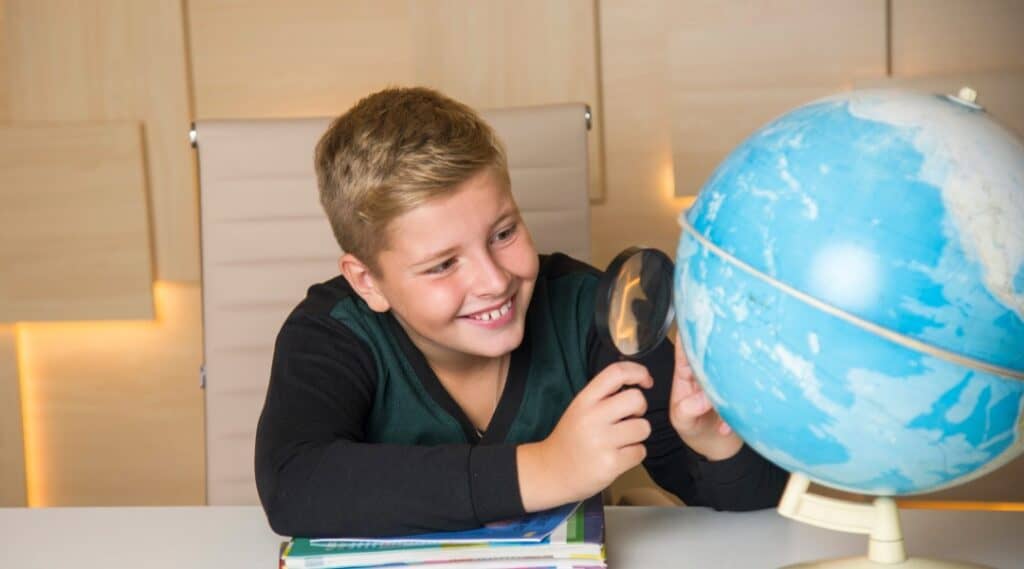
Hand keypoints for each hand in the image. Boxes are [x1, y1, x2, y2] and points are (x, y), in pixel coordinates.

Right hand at [517, 362, 652, 510]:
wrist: (551, 472)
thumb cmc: (570, 439)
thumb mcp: (579, 409)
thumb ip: (603, 396)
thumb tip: (637, 384)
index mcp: (584, 400)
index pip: (616, 373)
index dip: (638, 372)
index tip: (646, 380)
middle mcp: (592, 418)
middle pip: (637, 399)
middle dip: (640, 409)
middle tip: (630, 417)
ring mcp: (601, 441)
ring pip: (643, 427)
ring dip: (638, 435)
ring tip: (621, 440)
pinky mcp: (610, 464)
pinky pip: (640, 451)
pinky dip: (634, 454)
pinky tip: (618, 456)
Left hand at [669, 340, 742, 460]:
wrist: (716, 446)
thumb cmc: (694, 428)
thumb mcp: (682, 421)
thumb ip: (687, 409)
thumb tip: (703, 399)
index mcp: (685, 374)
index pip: (684, 350)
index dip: (688, 335)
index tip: (696, 322)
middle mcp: (704, 373)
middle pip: (710, 354)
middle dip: (717, 352)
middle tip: (724, 352)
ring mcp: (723, 381)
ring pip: (729, 370)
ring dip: (730, 387)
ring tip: (722, 407)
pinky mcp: (738, 392)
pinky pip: (742, 391)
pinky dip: (736, 410)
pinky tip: (726, 429)